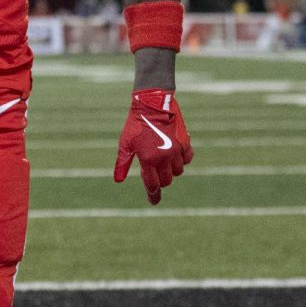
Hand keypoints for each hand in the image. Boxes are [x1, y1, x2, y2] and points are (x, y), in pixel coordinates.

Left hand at [114, 88, 192, 204]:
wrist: (152, 104)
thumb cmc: (135, 124)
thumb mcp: (125, 143)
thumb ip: (122, 163)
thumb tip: (118, 180)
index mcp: (148, 159)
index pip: (152, 184)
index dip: (153, 195)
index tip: (153, 202)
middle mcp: (164, 158)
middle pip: (167, 180)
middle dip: (161, 180)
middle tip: (155, 172)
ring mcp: (176, 150)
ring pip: (178, 171)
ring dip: (171, 170)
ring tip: (163, 160)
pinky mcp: (185, 142)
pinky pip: (187, 158)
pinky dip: (182, 160)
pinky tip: (175, 154)